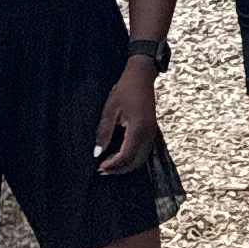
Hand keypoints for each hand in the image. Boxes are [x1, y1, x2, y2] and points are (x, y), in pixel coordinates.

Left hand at [91, 58, 158, 177]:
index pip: (125, 156)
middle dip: (118, 169)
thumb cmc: (125, 90)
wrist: (141, 77)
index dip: (112, 165)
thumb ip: (104, 133)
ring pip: (140, 159)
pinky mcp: (150, 131)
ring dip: (124, 165)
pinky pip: (142, 151)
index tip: (98, 166)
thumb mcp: (110, 110)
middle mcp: (148, 135)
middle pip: (135, 162)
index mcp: (138, 129)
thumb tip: (97, 153)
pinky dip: (130, 157)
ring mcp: (151, 134)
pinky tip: (117, 154)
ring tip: (107, 163)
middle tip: (101, 170)